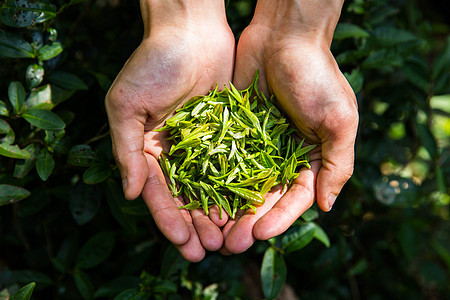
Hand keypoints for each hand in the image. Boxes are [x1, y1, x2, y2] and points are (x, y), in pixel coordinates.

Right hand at [105, 0, 234, 261]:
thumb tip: (131, 195)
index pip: (159, 192)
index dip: (169, 219)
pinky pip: (235, 164)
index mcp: (149, 147)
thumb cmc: (153, 62)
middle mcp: (176, 150)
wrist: (190, 28)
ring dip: (219, 214)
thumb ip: (126, 150)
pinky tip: (248, 208)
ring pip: (213, 186)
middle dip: (197, 225)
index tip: (182, 243)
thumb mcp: (126, 104)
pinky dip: (240, 187)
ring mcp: (204, 143)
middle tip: (210, 251)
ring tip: (230, 240)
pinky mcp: (229, 131)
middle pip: (187, 196)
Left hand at [222, 0, 357, 253]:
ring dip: (228, 208)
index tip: (260, 235)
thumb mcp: (338, 120)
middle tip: (230, 244)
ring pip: (241, 184)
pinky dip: (213, 179)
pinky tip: (200, 197)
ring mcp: (257, 144)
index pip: (295, 197)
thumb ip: (338, 165)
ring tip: (212, 229)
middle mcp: (284, 155)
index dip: (279, 218)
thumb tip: (327, 207)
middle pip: (265, 197)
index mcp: (311, 157)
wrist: (283, 35)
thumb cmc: (316, 75)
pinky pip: (223, 159)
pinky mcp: (235, 131)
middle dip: (249, 221)